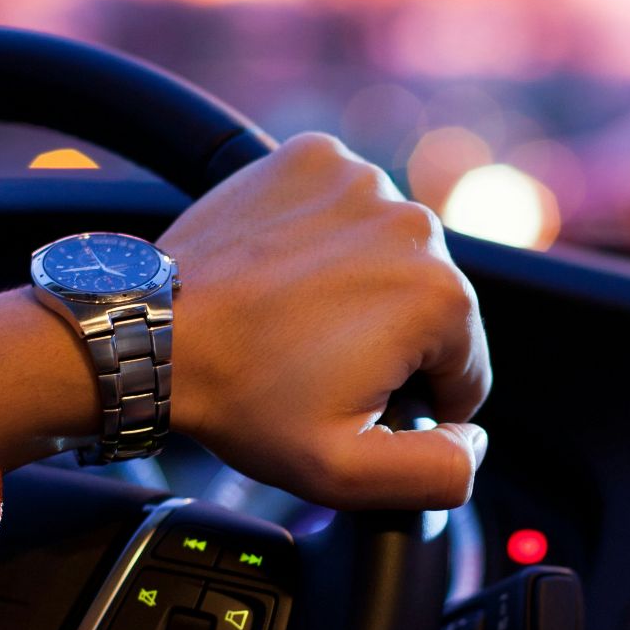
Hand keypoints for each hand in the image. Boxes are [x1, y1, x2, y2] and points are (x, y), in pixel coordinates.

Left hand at [159, 133, 490, 510]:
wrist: (154, 332)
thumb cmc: (242, 397)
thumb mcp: (347, 472)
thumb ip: (440, 472)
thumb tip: (475, 440)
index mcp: (441, 297)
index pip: (464, 368)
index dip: (413, 401)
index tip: (351, 399)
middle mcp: (414, 223)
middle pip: (430, 305)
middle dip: (387, 340)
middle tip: (314, 362)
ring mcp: (361, 180)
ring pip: (389, 252)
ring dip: (359, 283)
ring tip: (294, 316)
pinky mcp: (315, 157)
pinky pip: (344, 205)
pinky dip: (324, 233)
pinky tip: (284, 269)